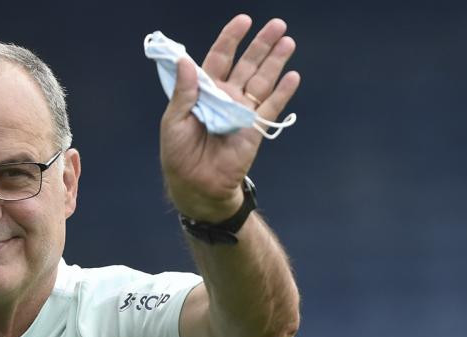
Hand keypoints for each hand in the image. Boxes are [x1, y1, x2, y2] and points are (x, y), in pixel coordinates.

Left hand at [160, 15, 300, 219]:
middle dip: (261, 44)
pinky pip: (271, 107)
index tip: (243, 20)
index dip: (230, 39)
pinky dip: (282, 92)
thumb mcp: (174, 121)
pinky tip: (292, 76)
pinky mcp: (255, 128)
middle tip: (278, 24)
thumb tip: (184, 61)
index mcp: (204, 91)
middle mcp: (226, 96)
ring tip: (288, 41)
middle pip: (247, 64)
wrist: (197, 186)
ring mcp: (242, 111)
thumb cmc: (179, 155)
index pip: (219, 58)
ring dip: (276, 61)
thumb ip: (183, 92)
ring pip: (262, 80)